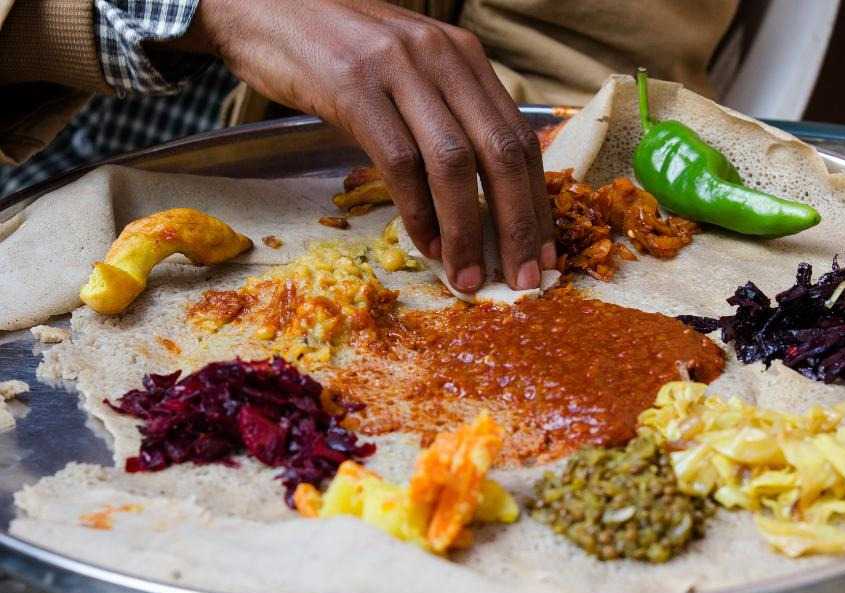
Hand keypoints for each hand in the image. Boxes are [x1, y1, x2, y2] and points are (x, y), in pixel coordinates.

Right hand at [173, 0, 555, 291]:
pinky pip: (399, 162)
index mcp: (465, 57)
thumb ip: (447, 117)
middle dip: (518, 224)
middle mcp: (442, 57)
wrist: (265, 6)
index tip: (543, 252)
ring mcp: (399, 69)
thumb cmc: (339, 50)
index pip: (521, 137)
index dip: (537, 201)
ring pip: (454, 163)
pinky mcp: (353, 87)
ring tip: (469, 276)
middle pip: (501, 152)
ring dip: (466, 230)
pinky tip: (424, 244)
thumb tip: (477, 198)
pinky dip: (417, 212)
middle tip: (524, 278)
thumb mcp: (411, 72)